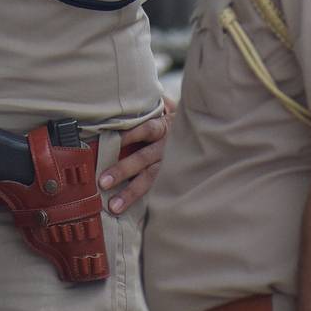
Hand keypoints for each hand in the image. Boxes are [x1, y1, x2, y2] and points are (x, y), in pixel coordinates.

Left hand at [97, 99, 173, 214]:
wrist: (208, 139)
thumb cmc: (179, 124)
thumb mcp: (171, 111)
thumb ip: (159, 105)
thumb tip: (149, 97)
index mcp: (165, 127)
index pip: (147, 130)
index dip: (131, 135)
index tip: (114, 142)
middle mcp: (168, 148)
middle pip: (144, 158)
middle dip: (123, 170)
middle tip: (103, 182)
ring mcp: (172, 166)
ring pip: (151, 179)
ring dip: (131, 193)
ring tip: (114, 206)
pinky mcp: (176, 180)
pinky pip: (161, 191)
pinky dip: (148, 202)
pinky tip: (135, 214)